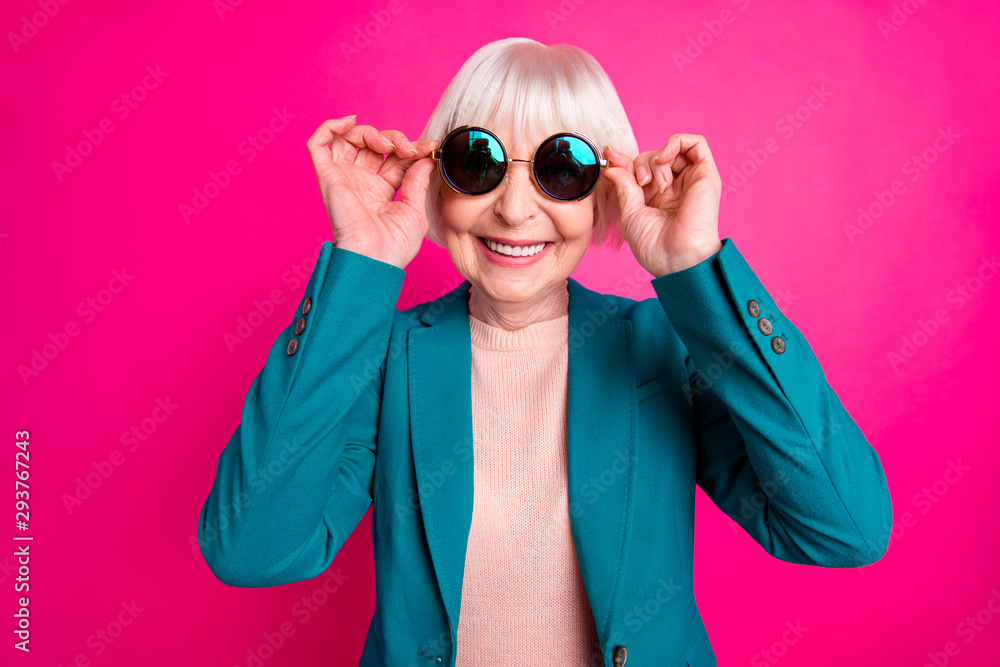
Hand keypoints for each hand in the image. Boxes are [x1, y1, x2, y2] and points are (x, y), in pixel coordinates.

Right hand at [306, 116, 438, 268]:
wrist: (376, 259)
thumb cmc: (395, 246)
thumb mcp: (415, 210)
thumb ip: (417, 182)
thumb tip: (425, 159)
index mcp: (382, 190)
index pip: (394, 157)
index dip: (412, 148)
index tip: (431, 148)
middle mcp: (361, 181)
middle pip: (372, 144)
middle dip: (394, 138)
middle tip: (410, 149)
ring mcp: (344, 178)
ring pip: (347, 138)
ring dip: (369, 132)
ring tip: (386, 144)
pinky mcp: (328, 178)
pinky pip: (317, 145)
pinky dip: (329, 127)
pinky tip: (349, 122)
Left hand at [602, 134, 722, 276]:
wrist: (677, 258)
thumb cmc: (654, 245)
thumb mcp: (630, 213)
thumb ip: (624, 186)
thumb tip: (613, 165)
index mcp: (657, 199)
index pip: (640, 169)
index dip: (624, 160)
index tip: (609, 157)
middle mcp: (676, 188)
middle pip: (654, 157)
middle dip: (640, 164)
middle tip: (640, 183)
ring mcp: (691, 180)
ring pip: (672, 149)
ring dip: (656, 159)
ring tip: (655, 183)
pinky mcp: (706, 174)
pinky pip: (696, 142)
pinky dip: (675, 143)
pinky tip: (664, 160)